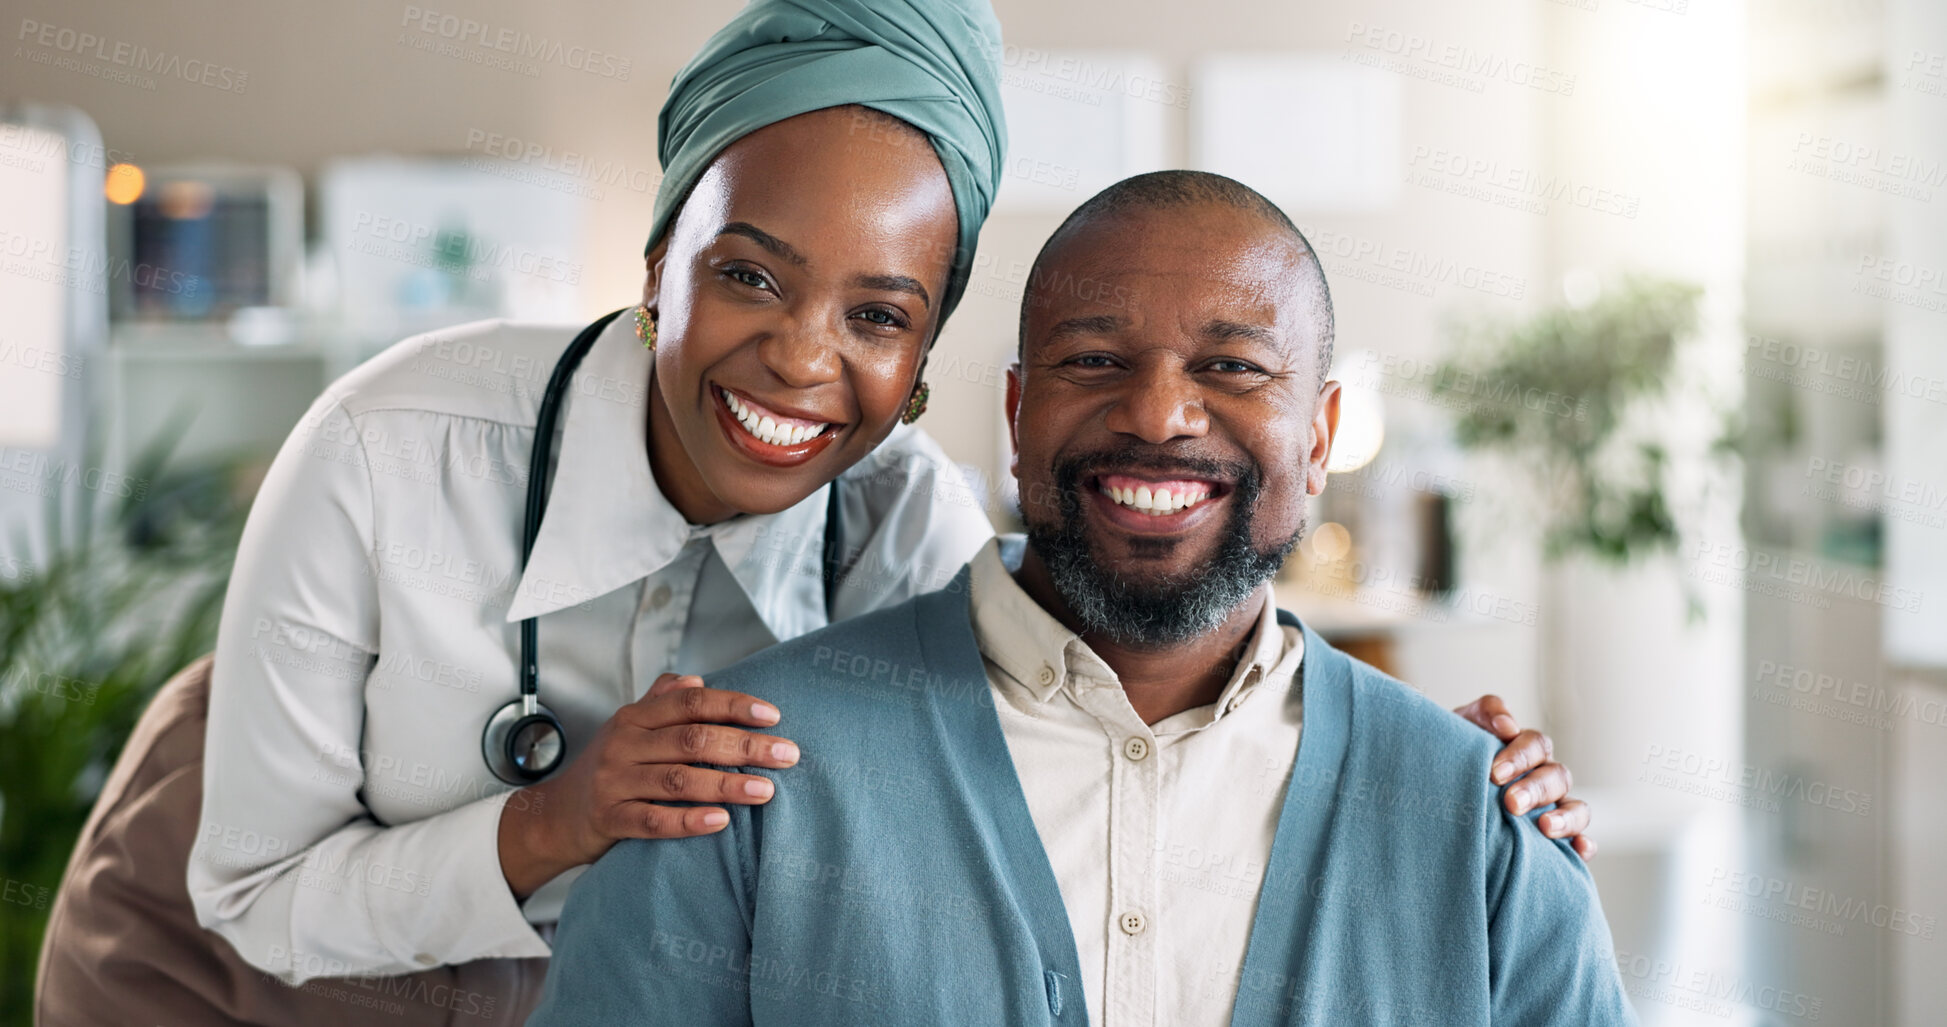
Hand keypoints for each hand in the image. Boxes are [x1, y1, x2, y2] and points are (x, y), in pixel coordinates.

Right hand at [497, 673, 799, 899]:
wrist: (555, 814)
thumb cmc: (610, 767)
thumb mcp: (631, 727)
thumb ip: (662, 701)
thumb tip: (698, 679)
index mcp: (636, 717)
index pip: (691, 703)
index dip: (733, 705)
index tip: (773, 716)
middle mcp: (624, 744)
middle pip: (692, 739)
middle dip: (745, 746)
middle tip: (787, 755)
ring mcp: (614, 782)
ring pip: (678, 780)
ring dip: (726, 784)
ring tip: (766, 790)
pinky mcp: (609, 819)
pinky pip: (652, 821)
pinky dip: (689, 821)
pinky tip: (721, 822)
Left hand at [1452, 694, 1594, 859]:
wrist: (1439, 781)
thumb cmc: (1455, 753)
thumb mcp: (1464, 726)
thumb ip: (1486, 713)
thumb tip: (1509, 725)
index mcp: (1526, 750)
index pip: (1536, 746)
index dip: (1521, 757)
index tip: (1495, 773)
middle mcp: (1545, 777)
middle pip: (1557, 777)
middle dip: (1536, 789)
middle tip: (1511, 803)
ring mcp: (1554, 807)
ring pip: (1577, 808)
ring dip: (1566, 817)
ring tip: (1545, 827)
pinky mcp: (1556, 836)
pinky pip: (1580, 840)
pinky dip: (1584, 844)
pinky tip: (1579, 849)